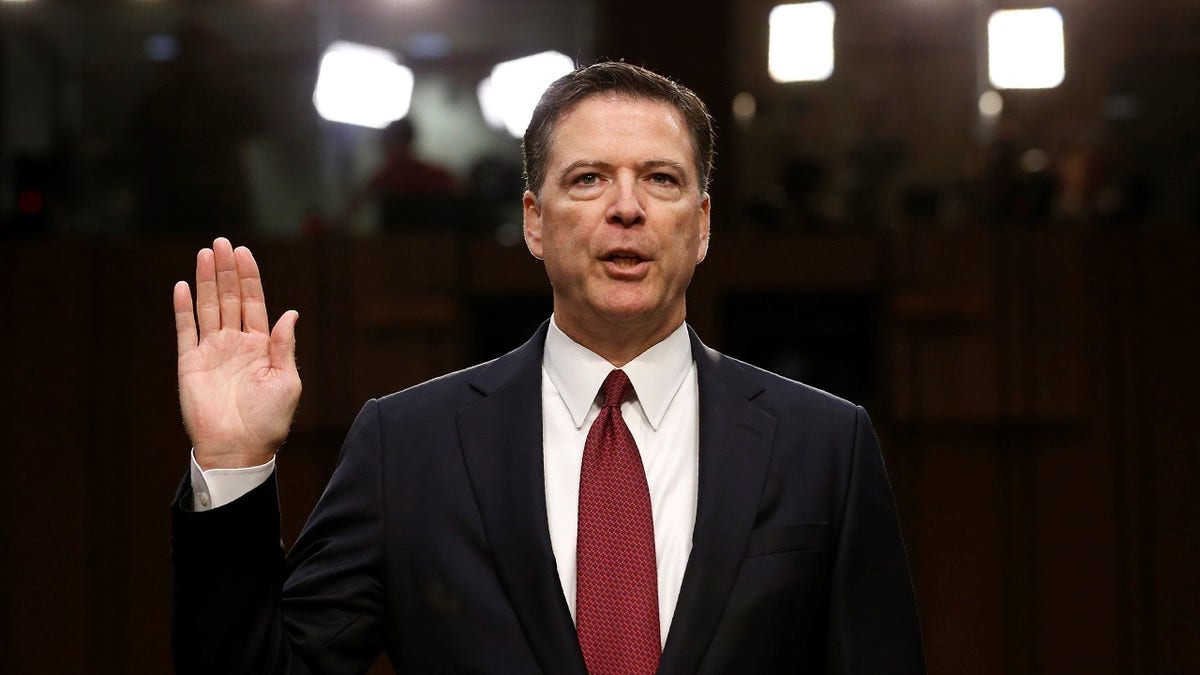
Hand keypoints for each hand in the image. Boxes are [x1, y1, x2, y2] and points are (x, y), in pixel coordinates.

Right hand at [174, 238, 301, 468]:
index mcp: (261, 346)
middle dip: (226, 270)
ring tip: (205, 254)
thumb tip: (291, 313)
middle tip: (222, 242)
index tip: (244, 252)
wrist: (238, 449)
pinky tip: (184, 286)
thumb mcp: (287, 381)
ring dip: (206, 280)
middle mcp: (235, 344)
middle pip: (229, 298)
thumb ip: (284, 346)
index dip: (249, 277)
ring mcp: (212, 352)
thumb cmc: (269, 420)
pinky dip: (184, 309)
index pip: (253, 303)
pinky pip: (185, 330)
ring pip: (208, 307)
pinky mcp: (190, 364)